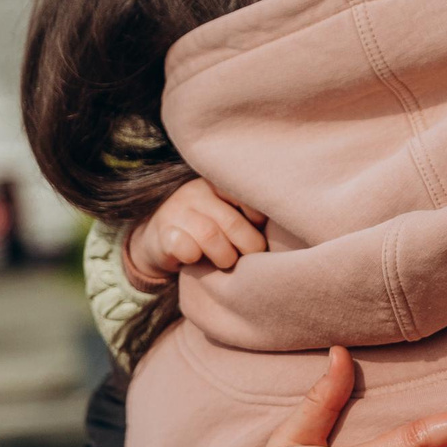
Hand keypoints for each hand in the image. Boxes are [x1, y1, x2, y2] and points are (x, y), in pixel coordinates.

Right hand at [125, 177, 267, 286]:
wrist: (159, 242)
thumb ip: (247, 215)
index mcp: (216, 184)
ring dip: (224, 256)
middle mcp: (194, 193)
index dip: (259, 219)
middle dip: (248, 246)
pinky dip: (194, 258)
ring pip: (210, 236)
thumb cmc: (206, 230)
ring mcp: (175, 212)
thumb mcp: (225, 214)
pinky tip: (196, 260)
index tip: (259, 230)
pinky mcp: (161, 234)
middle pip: (232, 222)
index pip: (245, 194)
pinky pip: (184, 247)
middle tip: (250, 258)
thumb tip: (287, 227)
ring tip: (225, 262)